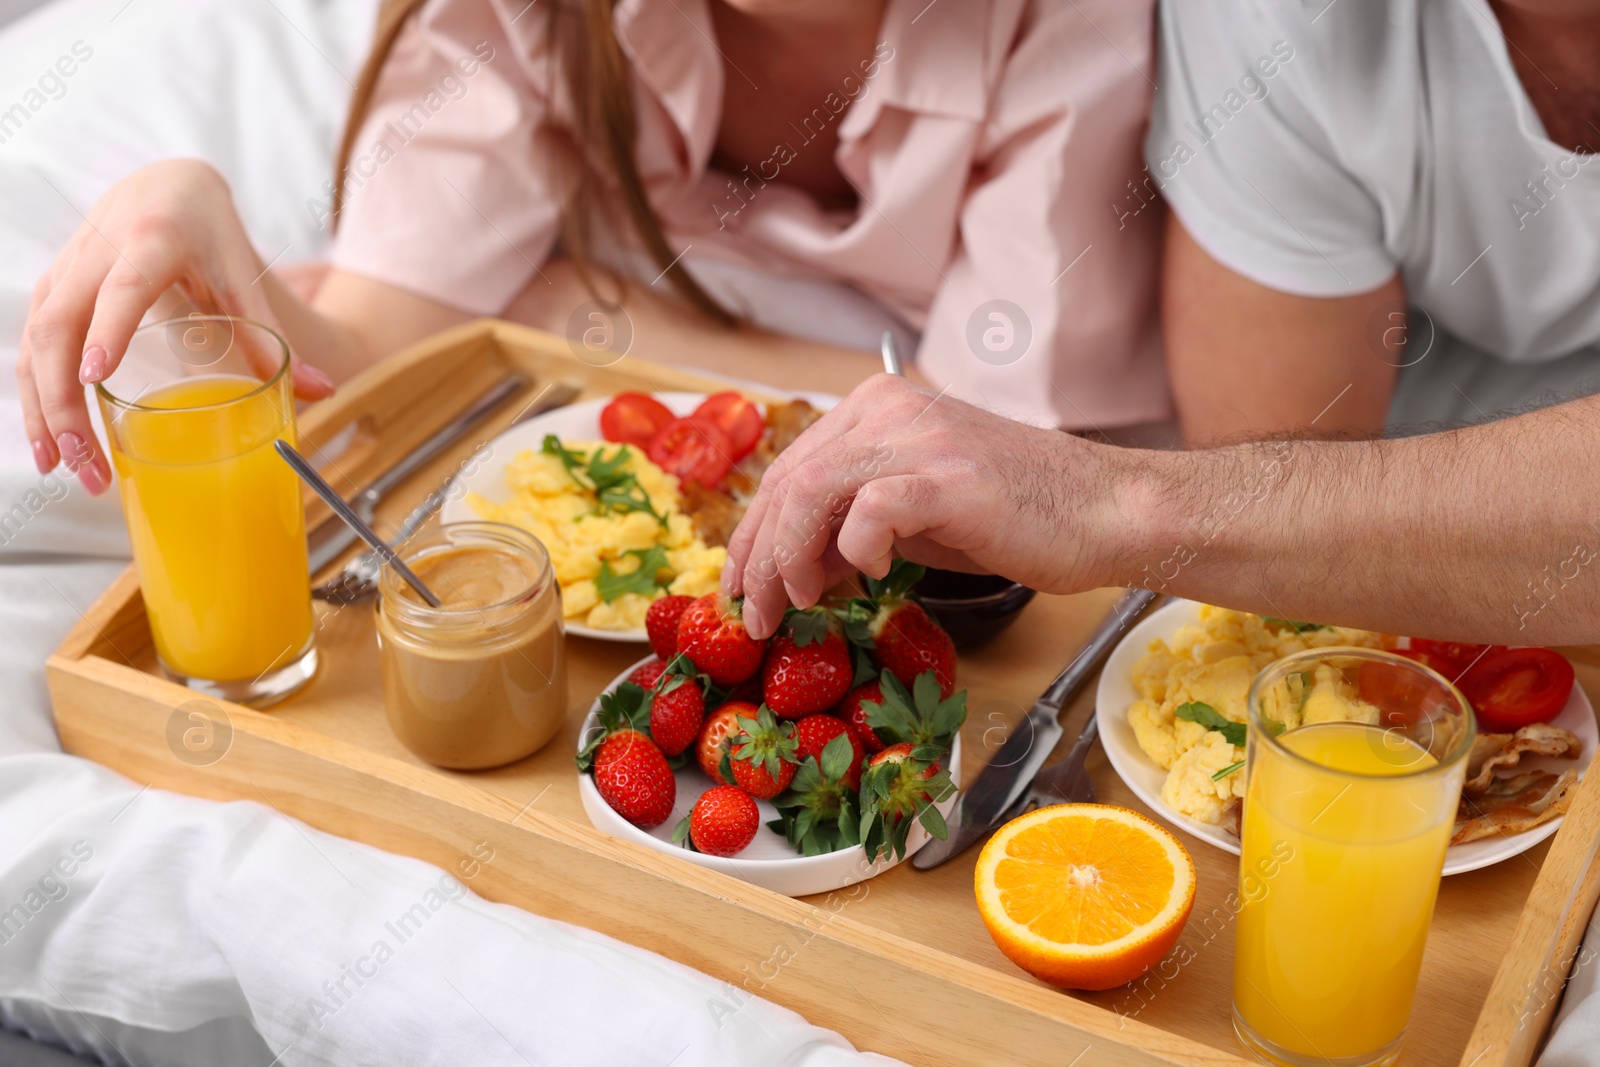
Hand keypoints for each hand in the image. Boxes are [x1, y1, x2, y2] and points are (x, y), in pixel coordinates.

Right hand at [16, 159, 333, 493]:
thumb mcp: (242, 276)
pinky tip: (47, 442)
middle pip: (63, 325)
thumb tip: (322, 390)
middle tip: (84, 457)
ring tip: (58, 465)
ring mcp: (66, 270)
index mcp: (153, 239)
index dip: (109, 327)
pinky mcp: (51, 288)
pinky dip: (33, 395)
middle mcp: (98, 251)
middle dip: (64, 398)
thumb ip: (272, 335)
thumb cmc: (208, 233)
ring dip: (41, 407)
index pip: (125, 286)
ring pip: (37, 340)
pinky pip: (32, 344)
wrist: (165, 187)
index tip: (95, 373)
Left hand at [722, 375, 1128, 637]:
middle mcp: (887, 410)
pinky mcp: (946, 476)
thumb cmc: (1016, 516)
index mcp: (875, 409)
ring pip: (809, 492)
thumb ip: (850, 528)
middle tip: (754, 614)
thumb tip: (795, 568)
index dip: (752, 534)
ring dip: (789, 560)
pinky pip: (868, 511)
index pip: (786, 469)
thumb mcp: (913, 518)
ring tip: (799, 604)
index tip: (741, 586)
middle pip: (785, 481)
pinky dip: (853, 549)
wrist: (1103, 512)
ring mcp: (917, 438)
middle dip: (759, 557)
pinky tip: (869, 574)